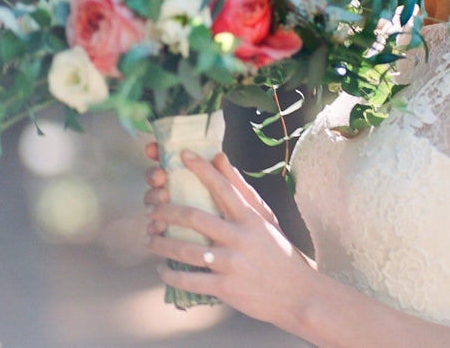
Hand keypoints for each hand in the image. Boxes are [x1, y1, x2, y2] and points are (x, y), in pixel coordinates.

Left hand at [144, 148, 315, 325]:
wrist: (299, 295)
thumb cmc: (279, 253)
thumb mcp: (266, 220)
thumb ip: (242, 191)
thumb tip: (222, 159)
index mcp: (250, 218)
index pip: (222, 187)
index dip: (201, 169)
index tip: (183, 155)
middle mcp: (240, 238)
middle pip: (194, 218)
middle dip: (167, 212)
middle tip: (151, 209)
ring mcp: (232, 264)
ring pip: (186, 251)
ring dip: (162, 244)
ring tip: (149, 239)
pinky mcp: (226, 288)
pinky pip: (190, 281)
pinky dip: (171, 275)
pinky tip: (162, 270)